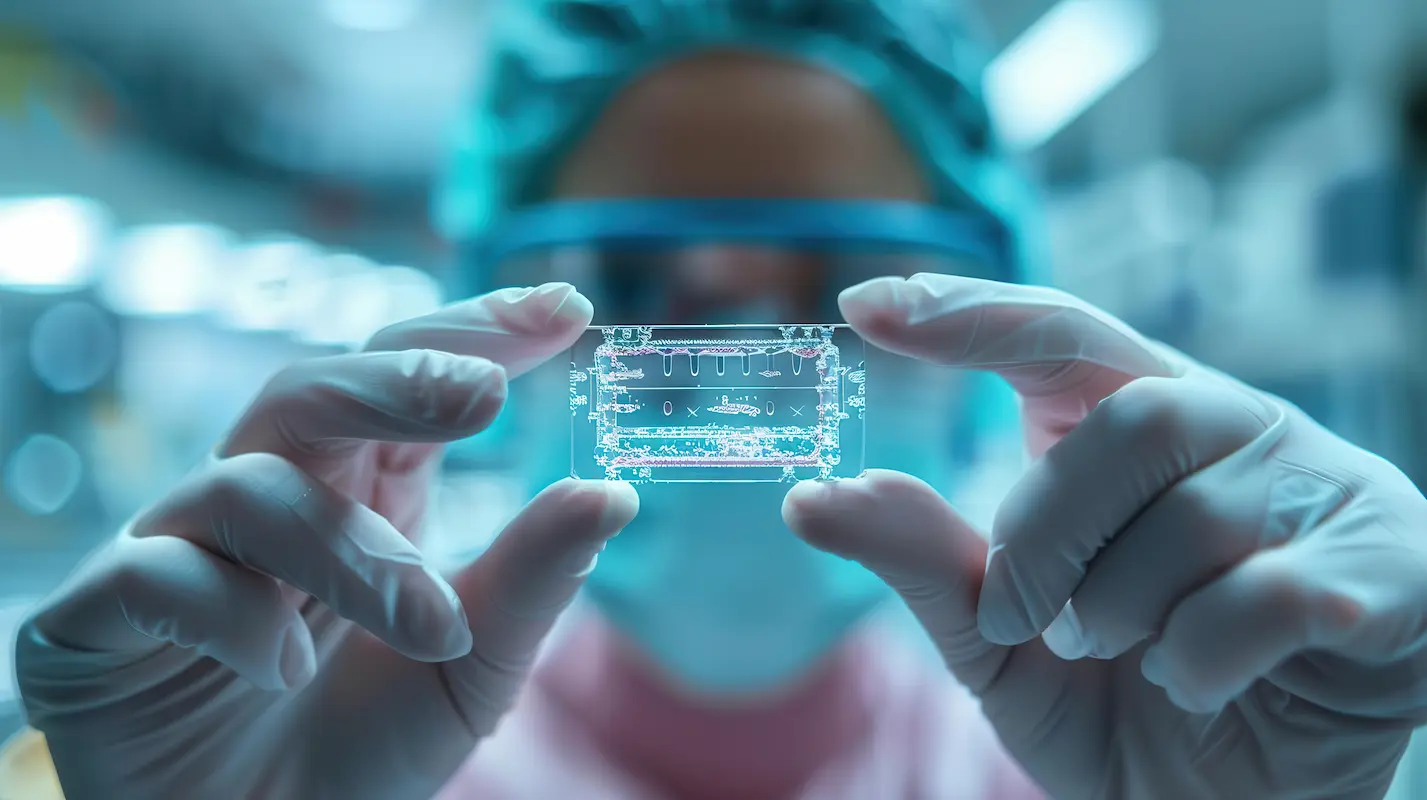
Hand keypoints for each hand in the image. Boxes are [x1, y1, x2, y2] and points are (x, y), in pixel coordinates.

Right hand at [16, 284, 638, 799]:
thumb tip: (614, 493)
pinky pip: (154, 572)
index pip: (405, 379)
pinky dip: (234, 615)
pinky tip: (286, 668)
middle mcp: (265, 497)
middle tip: (482, 393)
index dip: (476, 333)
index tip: (567, 311)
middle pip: (309, 390)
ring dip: (352, 554)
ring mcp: (176, 546)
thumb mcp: (471, 668)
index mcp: (356, 490)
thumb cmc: (361, 747)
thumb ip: (531, 582)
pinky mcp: (96, 614)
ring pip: (250, 488)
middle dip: (395, 380)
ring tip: (433, 628)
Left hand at [784, 274, 1426, 798]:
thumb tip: (814, 501)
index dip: (968, 313)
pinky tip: (1198, 685)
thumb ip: (926, 562)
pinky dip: (1201, 657)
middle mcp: (1238, 429)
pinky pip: (1271, 594)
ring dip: (1120, 611)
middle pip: (1126, 422)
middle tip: (1026, 620)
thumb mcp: (999, 640)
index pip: (1058, 332)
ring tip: (1125, 656)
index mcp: (1141, 424)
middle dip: (1045, 534)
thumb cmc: (1119, 705)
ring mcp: (1324, 490)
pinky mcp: (1392, 569)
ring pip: (1194, 516)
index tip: (862, 305)